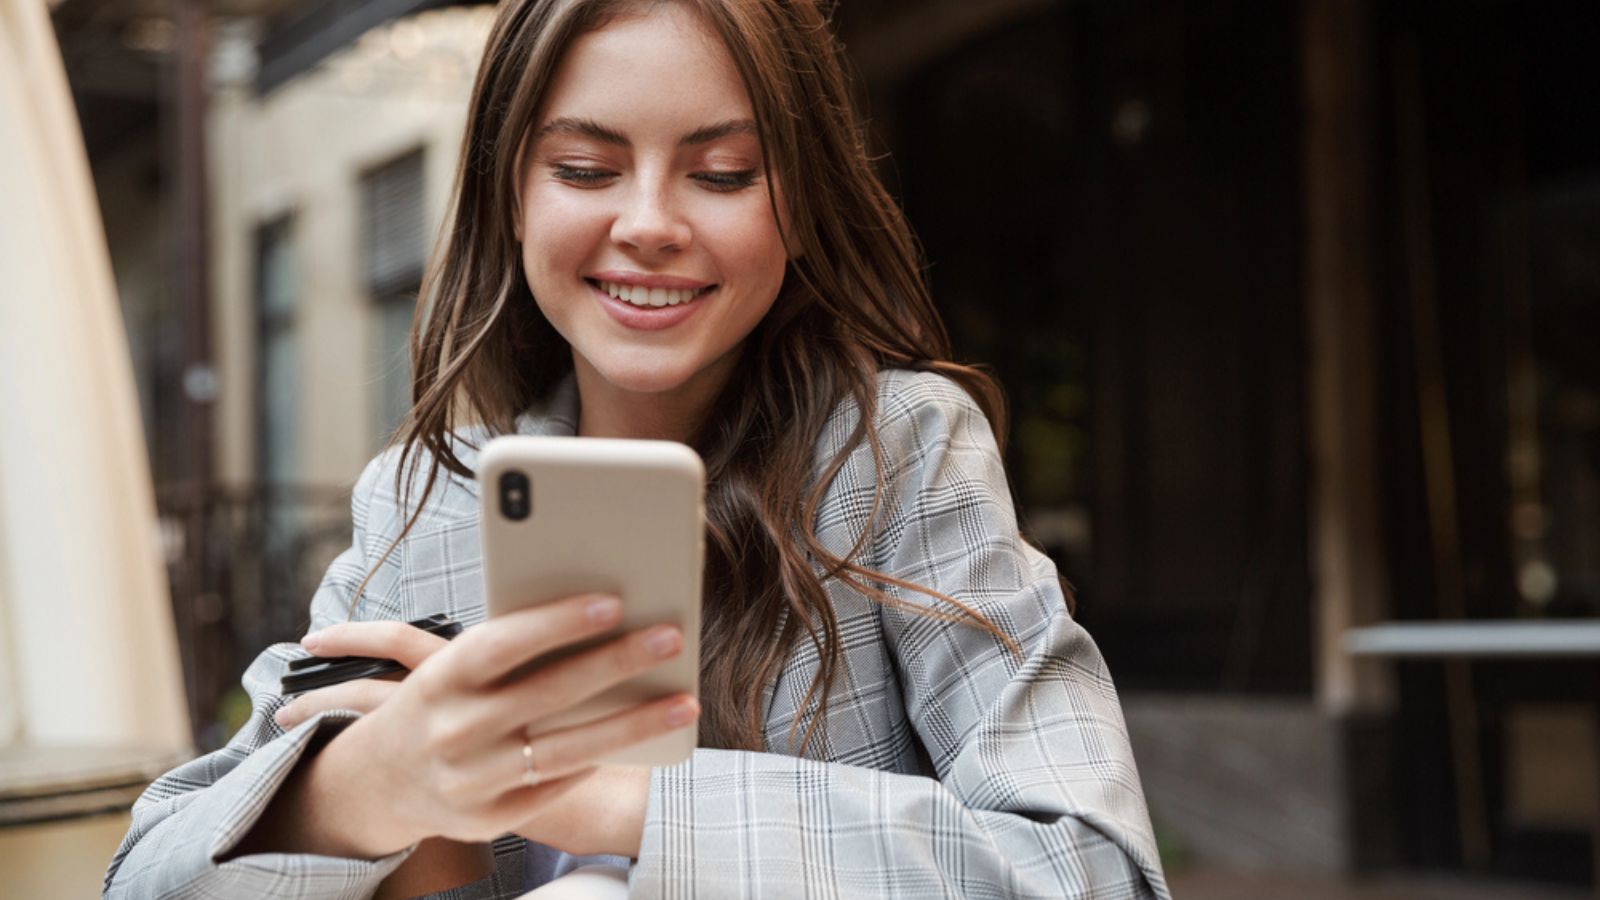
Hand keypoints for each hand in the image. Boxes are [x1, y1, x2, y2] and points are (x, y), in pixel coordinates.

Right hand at [262, 594, 699, 859]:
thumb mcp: (450, 668)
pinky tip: (640, 740)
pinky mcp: (489, 818)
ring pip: (565, 749)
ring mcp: (471, 780)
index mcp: (438, 680)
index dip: (555, 623)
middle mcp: (452, 731)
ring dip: (631, 724)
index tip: (612, 601)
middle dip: (615, 663)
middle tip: (670, 636)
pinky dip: (598, 760)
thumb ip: (505, 648)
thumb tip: (593, 615)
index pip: (500, 644)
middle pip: (546, 694)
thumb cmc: (439, 703)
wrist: (378, 782)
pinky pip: (557, 786)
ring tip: (684, 701)